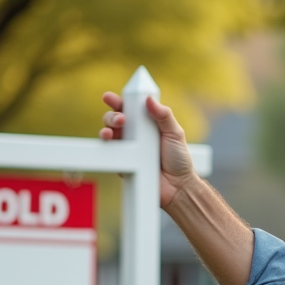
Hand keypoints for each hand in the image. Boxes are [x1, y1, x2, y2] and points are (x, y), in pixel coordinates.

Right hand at [99, 92, 196, 207]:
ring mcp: (127, 148)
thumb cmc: (179, 159)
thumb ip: (164, 115)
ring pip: (108, 134)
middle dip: (112, 115)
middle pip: (115, 119)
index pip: (130, 109)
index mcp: (146, 124)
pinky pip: (109, 153)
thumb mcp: (175, 133)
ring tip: (111, 130)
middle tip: (120, 118)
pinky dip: (105, 146)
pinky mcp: (122, 163)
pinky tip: (108, 142)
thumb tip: (149, 99)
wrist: (178, 186)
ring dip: (106, 128)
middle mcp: (134, 134)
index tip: (110, 98)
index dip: (119, 102)